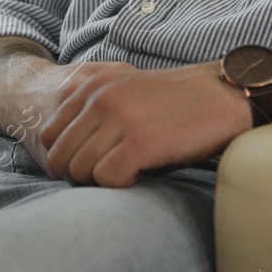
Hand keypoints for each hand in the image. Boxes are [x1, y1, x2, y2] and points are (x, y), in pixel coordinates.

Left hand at [34, 60, 252, 186]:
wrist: (222, 96)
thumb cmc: (173, 101)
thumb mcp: (123, 88)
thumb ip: (90, 106)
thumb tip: (57, 144)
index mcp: (91, 86)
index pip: (49, 134)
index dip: (64, 156)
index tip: (88, 164)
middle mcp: (100, 100)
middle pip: (60, 157)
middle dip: (78, 174)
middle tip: (107, 174)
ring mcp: (119, 120)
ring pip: (80, 171)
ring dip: (100, 181)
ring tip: (127, 171)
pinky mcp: (141, 143)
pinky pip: (107, 179)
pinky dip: (121, 184)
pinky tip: (140, 174)